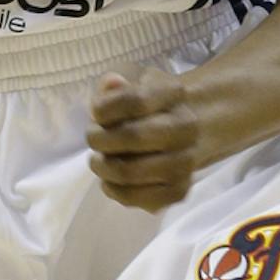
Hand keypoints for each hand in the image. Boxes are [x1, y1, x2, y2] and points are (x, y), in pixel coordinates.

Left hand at [88, 68, 205, 209]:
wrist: (185, 131)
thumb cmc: (149, 104)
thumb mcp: (132, 81)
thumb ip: (115, 82)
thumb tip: (111, 83)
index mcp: (174, 94)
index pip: (135, 101)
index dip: (104, 108)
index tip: (95, 112)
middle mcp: (187, 128)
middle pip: (132, 137)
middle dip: (100, 139)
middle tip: (92, 138)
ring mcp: (185, 162)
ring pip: (130, 172)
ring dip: (102, 167)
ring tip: (97, 160)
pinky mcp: (178, 190)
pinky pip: (137, 198)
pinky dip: (114, 190)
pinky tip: (108, 179)